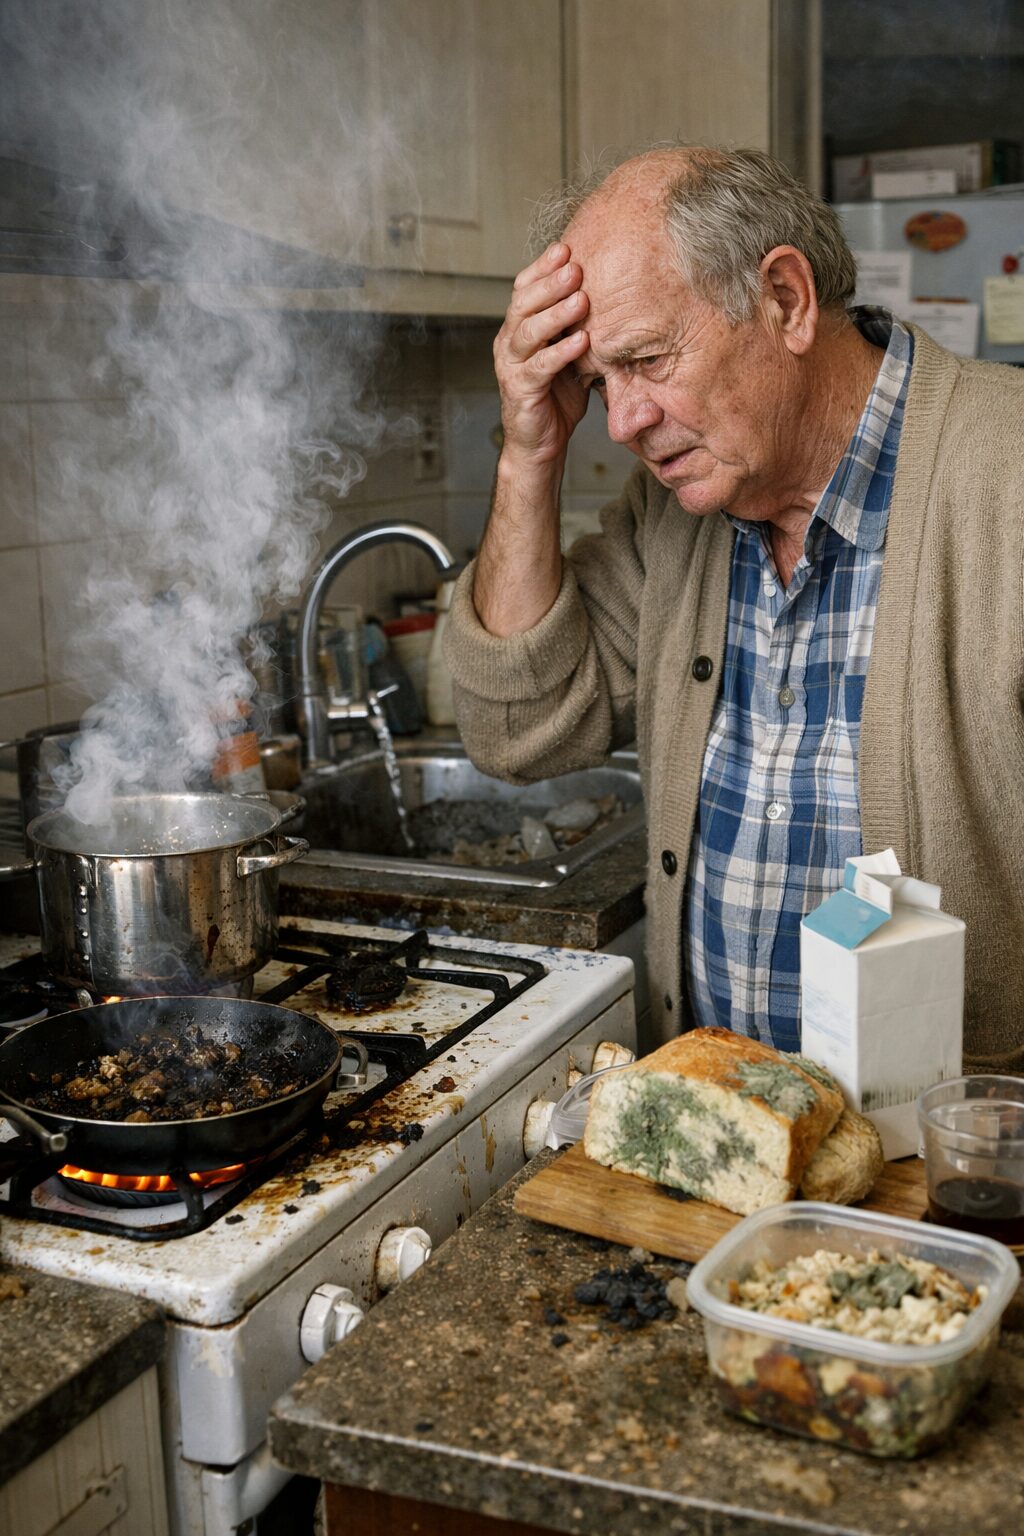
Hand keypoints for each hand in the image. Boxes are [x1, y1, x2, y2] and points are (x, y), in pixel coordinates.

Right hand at [493, 242, 589, 469]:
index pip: (524, 288)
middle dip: (550, 283)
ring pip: (528, 332)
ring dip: (555, 313)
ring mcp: (511, 366)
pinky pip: (540, 367)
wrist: (540, 444)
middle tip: (575, 267)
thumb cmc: (557, 398)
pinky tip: (582, 341)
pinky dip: (560, 352)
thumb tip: (614, 294)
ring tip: (581, 299)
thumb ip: (579, 326)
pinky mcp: (520, 391)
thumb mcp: (571, 354)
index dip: (543, 267)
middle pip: (523, 303)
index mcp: (519, 328)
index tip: (566, 247)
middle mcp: (509, 342)